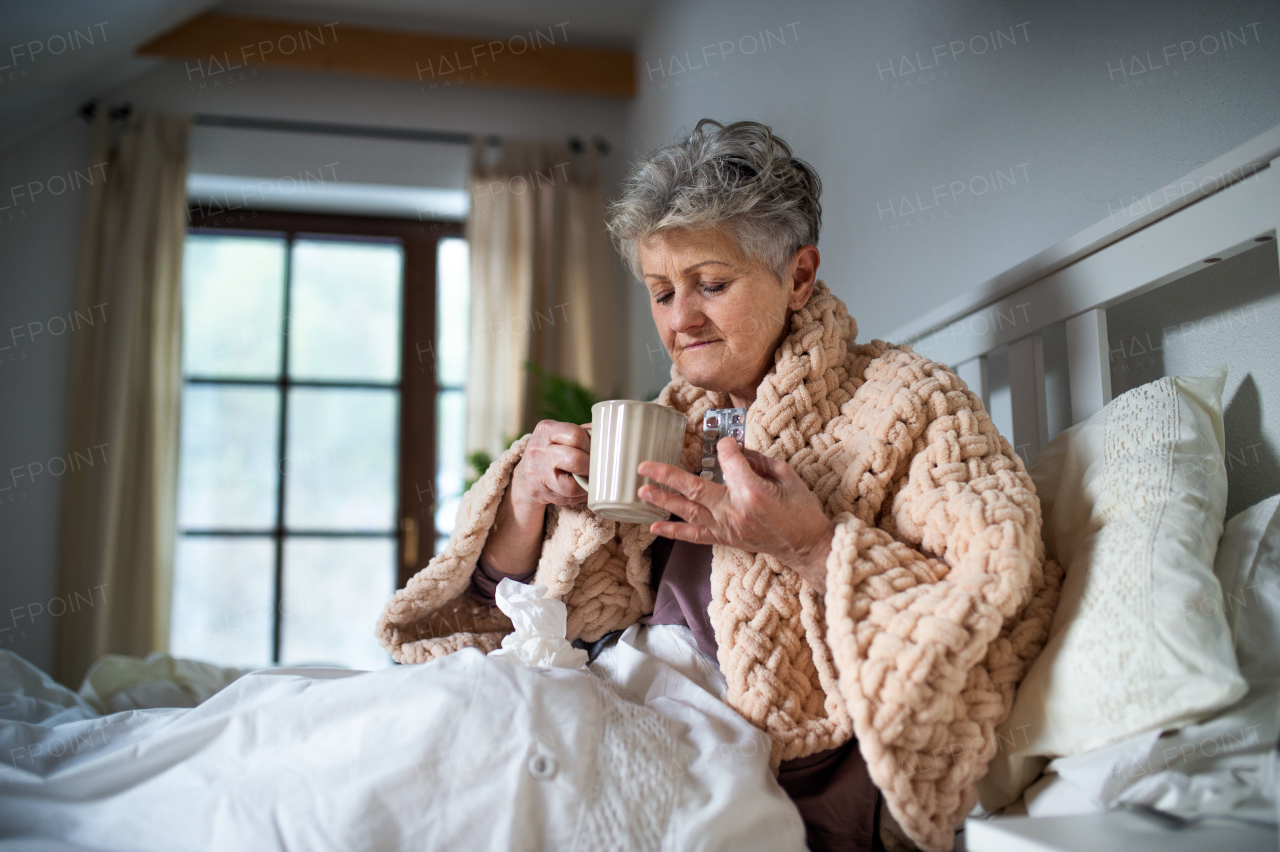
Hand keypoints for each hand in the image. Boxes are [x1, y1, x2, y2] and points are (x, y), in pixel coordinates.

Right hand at [509, 420, 590, 511]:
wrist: (526, 474)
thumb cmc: (552, 451)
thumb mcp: (560, 435)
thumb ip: (582, 433)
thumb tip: (607, 436)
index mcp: (546, 429)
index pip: (576, 435)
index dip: (591, 446)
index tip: (598, 452)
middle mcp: (538, 449)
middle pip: (575, 460)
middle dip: (591, 467)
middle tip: (598, 469)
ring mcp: (536, 472)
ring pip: (571, 486)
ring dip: (587, 485)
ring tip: (591, 481)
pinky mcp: (537, 491)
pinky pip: (567, 498)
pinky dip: (580, 495)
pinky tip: (582, 490)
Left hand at [637, 438, 834, 592]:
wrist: (807, 546)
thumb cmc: (801, 510)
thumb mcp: (787, 476)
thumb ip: (758, 461)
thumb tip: (733, 451)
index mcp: (752, 491)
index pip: (729, 461)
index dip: (726, 447)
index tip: (727, 442)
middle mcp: (734, 511)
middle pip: (695, 488)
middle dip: (666, 475)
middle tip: (644, 465)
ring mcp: (727, 528)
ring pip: (688, 511)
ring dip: (663, 500)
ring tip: (642, 490)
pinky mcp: (725, 540)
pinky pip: (694, 536)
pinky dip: (673, 533)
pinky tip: (654, 528)